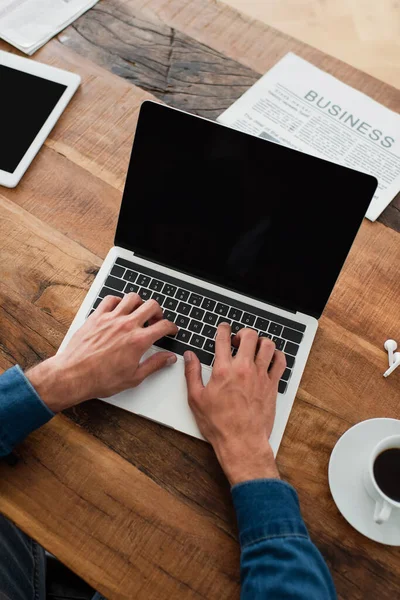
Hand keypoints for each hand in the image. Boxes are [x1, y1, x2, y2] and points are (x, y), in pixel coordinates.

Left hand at [27, 294, 177, 411]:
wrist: (74, 376)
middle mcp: (126, 326)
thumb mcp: (134, 377)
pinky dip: (118, 301)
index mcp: (138, 341)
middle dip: (158, 312)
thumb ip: (155, 364)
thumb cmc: (101, 379)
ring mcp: (110, 319)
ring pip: (132, 298)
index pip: (163, 326)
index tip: (170, 329)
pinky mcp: (96, 317)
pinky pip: (110, 299)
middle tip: (156, 320)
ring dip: (140, 303)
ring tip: (139, 312)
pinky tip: (118, 309)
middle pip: (151, 306)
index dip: (171, 327)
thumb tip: (168, 358)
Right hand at [184, 324, 285, 484]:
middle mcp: (243, 369)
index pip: (223, 339)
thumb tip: (189, 356)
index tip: (223, 328)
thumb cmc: (219, 424)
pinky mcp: (272, 385)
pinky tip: (271, 357)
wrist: (241, 442)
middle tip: (238, 338)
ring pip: (267, 345)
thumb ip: (192, 373)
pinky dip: (277, 355)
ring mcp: (260, 376)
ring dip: (260, 341)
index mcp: (223, 370)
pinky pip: (280, 362)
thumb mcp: (196, 399)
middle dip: (243, 332)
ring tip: (254, 346)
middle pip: (249, 336)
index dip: (223, 329)